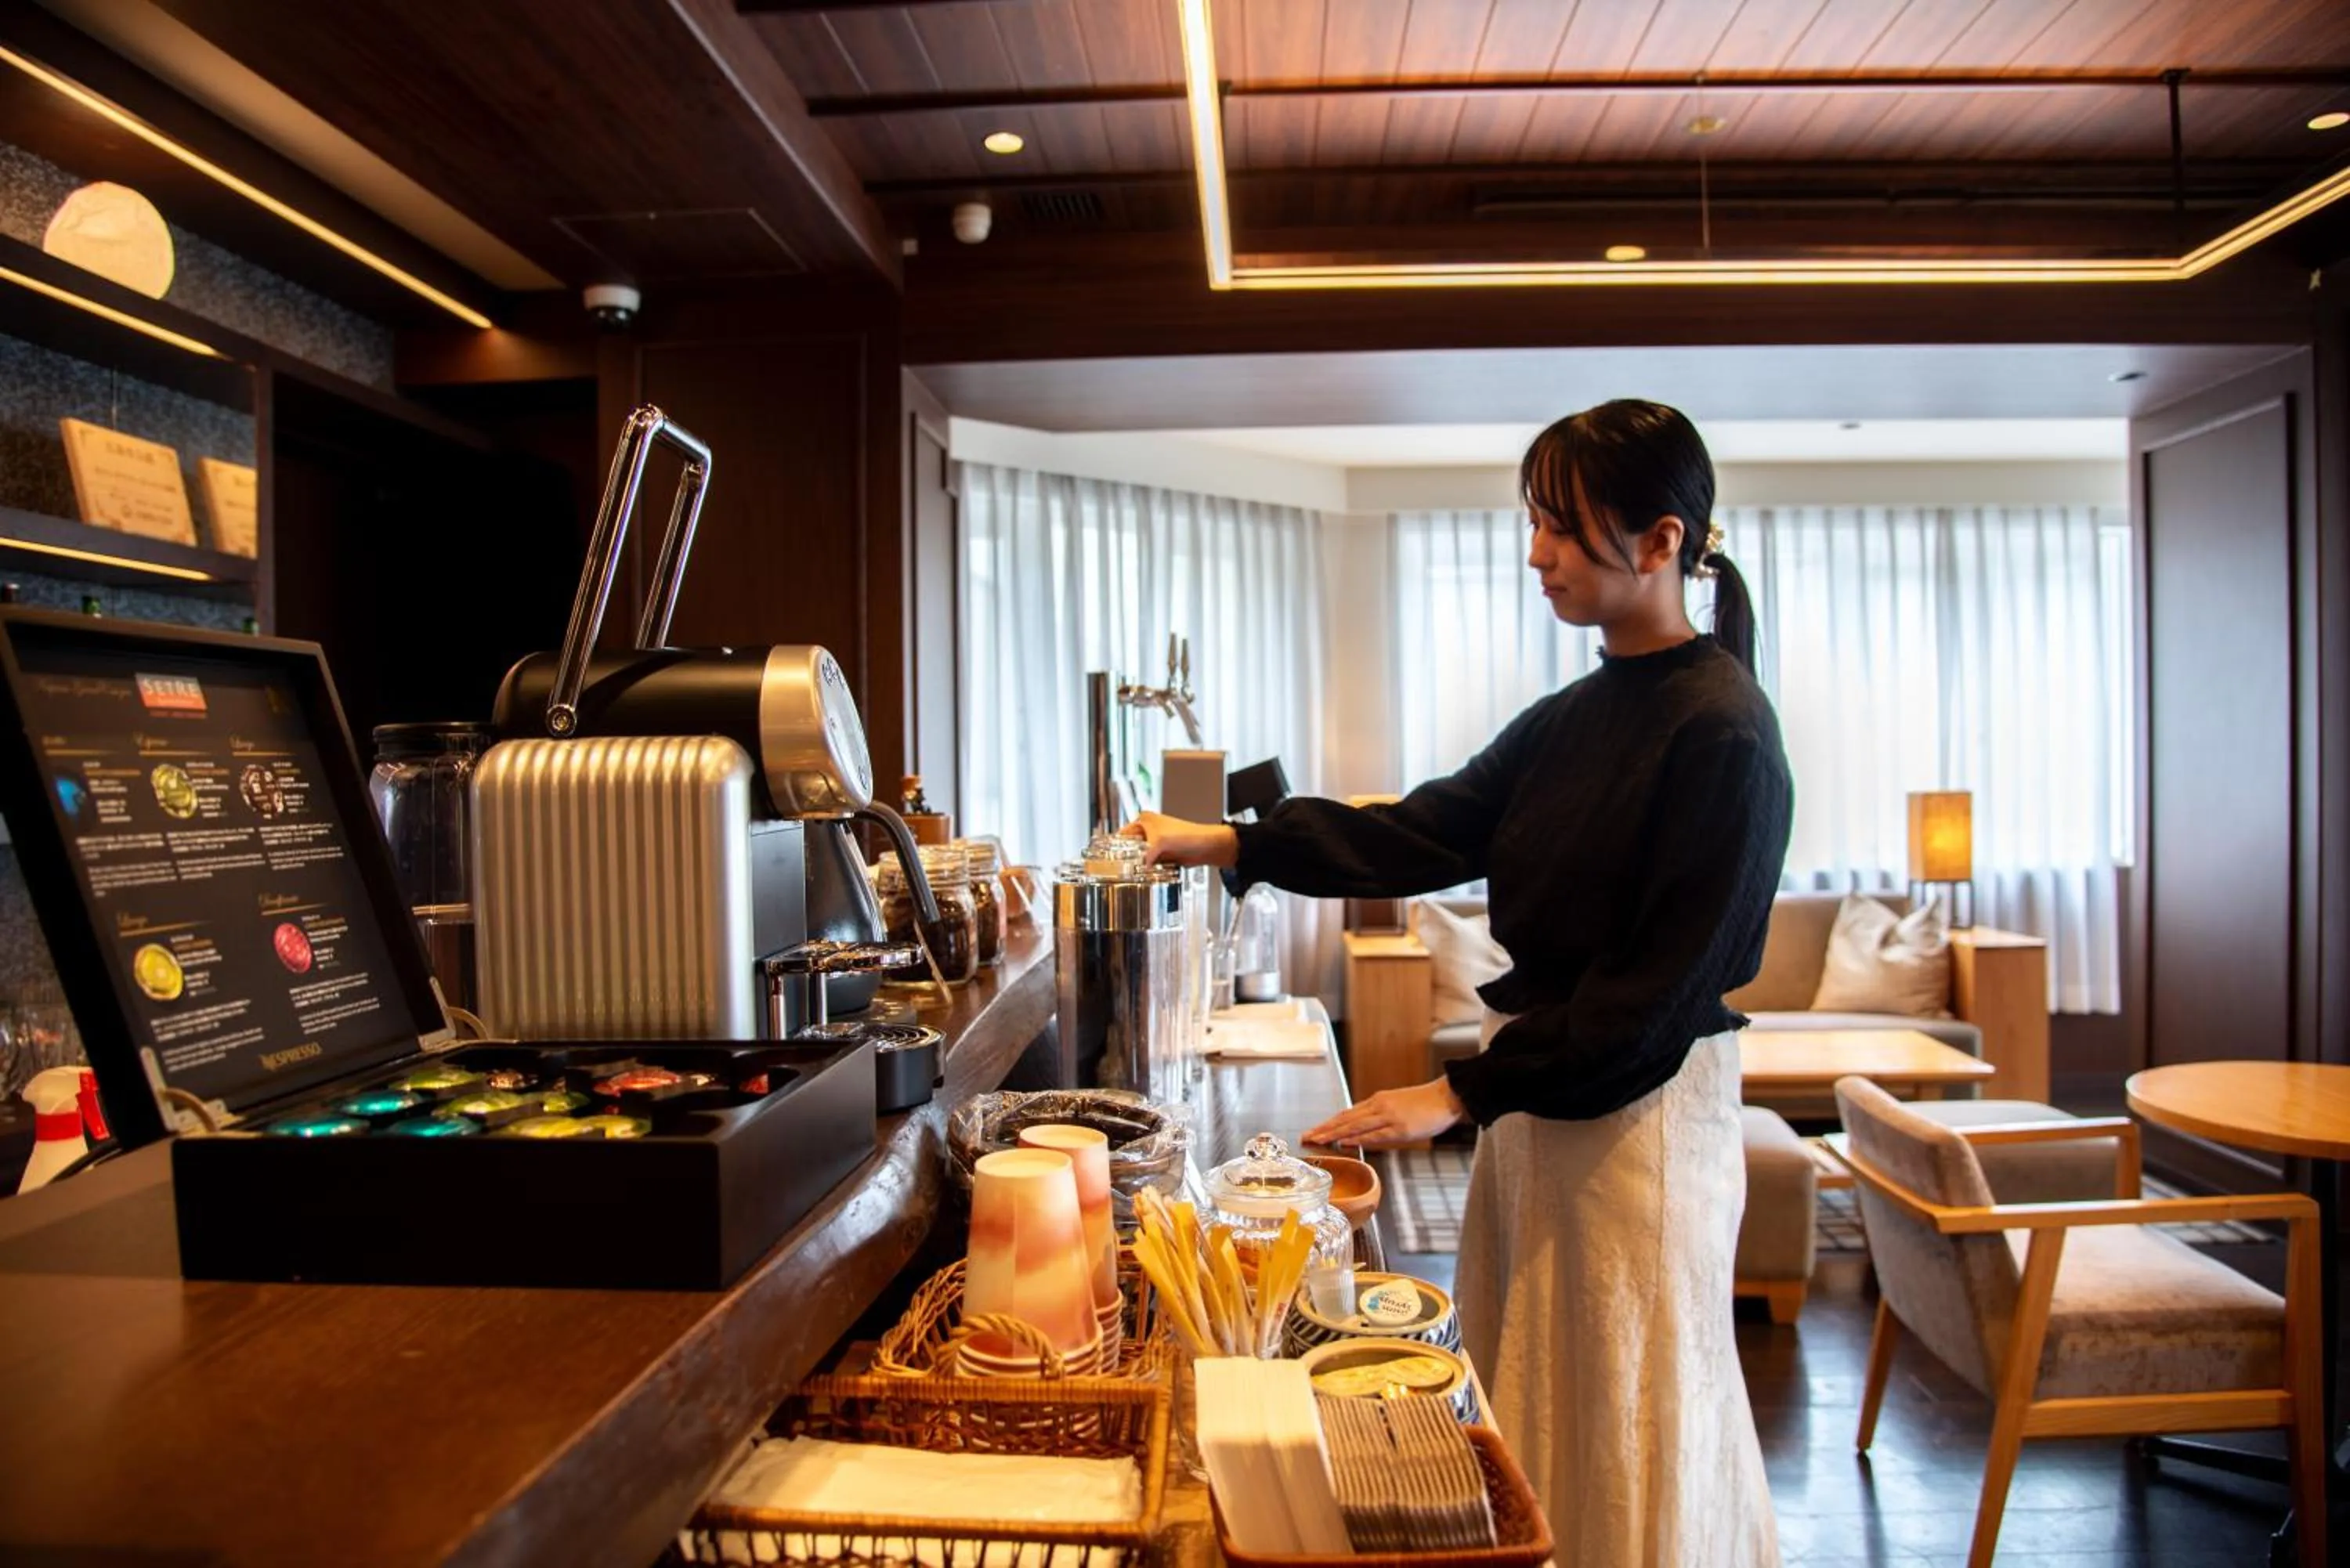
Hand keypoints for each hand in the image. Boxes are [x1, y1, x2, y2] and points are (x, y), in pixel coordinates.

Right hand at [1120, 811, 1237, 868]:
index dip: (1115, 846)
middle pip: (1129, 847)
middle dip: (1126, 858)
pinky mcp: (1162, 855)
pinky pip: (1150, 864)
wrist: (1206, 847)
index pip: (1122, 834)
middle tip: (1119, 870)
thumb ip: (1145, 855)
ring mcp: (1155, 843)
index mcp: (1144, 820)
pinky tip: (1144, 876)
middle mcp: (1148, 830)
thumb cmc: (1187, 836)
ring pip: (1139, 857)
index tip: (1107, 859)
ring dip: (1138, 865)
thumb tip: (1140, 867)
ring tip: (1130, 875)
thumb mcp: (1160, 843)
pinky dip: (1148, 870)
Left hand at [1302, 1078, 1465, 1149]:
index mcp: (1377, 1101)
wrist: (1447, 1096)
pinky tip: (1342, 1142)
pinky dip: (1356, 1138)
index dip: (1328, 1123)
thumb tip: (1362, 1132)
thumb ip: (1379, 1118)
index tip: (1313, 1131)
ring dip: (1332, 1134)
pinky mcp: (1400, 1128)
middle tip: (1305, 1137)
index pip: (1346, 1114)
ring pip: (1354, 1125)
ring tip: (1316, 1140)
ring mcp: (1389, 1117)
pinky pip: (1374, 1134)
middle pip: (1344, 1118)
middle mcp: (1379, 1106)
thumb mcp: (1397, 1107)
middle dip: (1323, 1128)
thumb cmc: (1425, 1104)